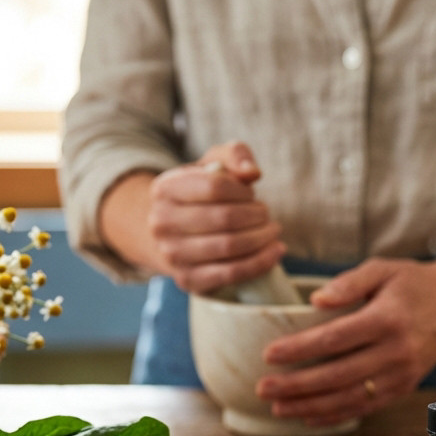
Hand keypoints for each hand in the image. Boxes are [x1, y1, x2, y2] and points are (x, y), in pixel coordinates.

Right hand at [144, 142, 284, 293]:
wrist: (176, 234)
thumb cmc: (202, 195)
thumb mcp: (214, 164)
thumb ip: (235, 155)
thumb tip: (252, 173)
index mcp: (164, 188)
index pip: (215, 186)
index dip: (243, 191)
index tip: (251, 194)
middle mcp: (160, 223)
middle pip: (225, 218)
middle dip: (257, 215)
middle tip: (266, 214)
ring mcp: (172, 255)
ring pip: (229, 247)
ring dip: (262, 238)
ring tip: (272, 231)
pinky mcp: (187, 281)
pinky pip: (231, 274)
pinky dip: (260, 263)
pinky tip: (274, 251)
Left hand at [255, 257, 435, 425]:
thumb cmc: (414, 284)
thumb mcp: (383, 269)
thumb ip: (348, 282)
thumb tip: (315, 301)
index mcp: (387, 319)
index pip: (334, 339)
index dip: (299, 349)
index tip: (269, 355)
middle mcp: (395, 352)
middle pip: (337, 375)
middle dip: (296, 386)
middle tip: (262, 389)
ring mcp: (401, 375)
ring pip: (349, 398)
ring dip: (310, 407)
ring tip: (278, 408)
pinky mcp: (402, 388)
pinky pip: (365, 408)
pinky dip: (335, 416)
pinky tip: (308, 417)